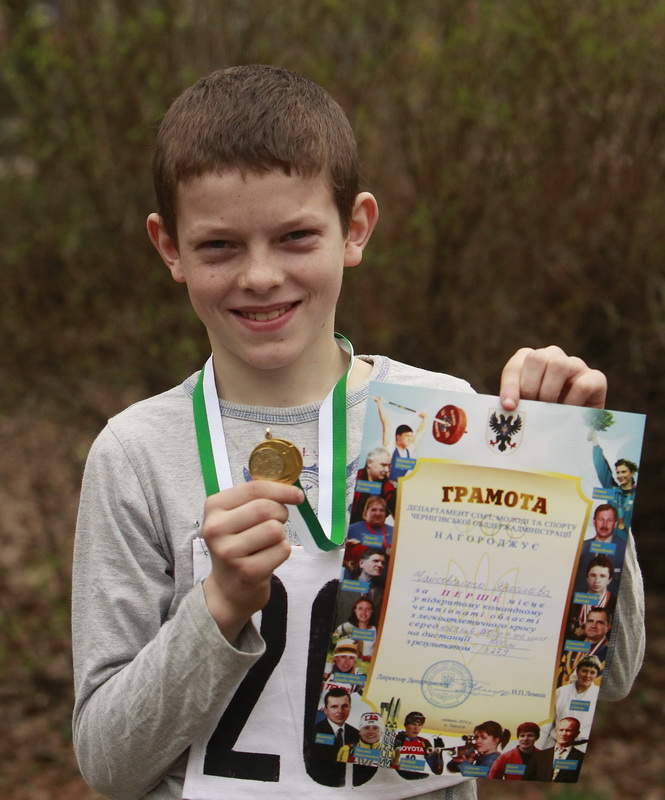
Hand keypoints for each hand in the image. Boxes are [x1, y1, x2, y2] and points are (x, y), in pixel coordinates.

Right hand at [201, 480, 302, 642]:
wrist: (227, 589)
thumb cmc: (238, 544)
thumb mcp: (236, 516)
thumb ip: (257, 498)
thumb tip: (292, 489)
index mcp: (214, 507)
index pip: (254, 489)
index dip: (281, 490)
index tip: (296, 495)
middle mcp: (215, 529)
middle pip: (266, 508)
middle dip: (281, 513)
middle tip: (277, 522)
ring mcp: (229, 552)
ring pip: (275, 529)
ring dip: (281, 534)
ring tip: (268, 542)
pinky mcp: (247, 571)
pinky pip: (282, 549)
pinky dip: (282, 551)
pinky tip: (268, 558)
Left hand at [499, 346, 606, 409]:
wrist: (575, 430)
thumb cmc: (544, 417)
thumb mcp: (527, 408)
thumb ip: (516, 403)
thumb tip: (507, 407)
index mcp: (531, 361)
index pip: (516, 365)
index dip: (510, 386)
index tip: (509, 406)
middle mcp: (553, 357)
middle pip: (537, 358)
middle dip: (530, 386)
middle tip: (532, 407)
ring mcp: (576, 365)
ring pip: (559, 364)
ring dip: (549, 391)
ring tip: (548, 410)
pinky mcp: (596, 378)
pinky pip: (582, 384)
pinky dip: (572, 402)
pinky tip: (567, 414)